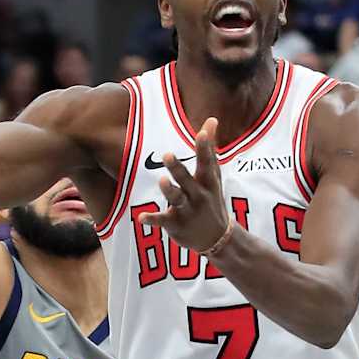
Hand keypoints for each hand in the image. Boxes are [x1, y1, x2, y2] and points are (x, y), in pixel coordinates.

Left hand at [138, 117, 231, 251]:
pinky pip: (162, 221)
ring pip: (177, 199)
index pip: (206, 162)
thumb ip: (209, 148)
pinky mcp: (175, 224)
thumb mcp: (213, 175)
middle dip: (178, 168)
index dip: (204, 147)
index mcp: (207, 182)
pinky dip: (152, 219)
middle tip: (167, 154)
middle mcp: (198, 195)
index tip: (202, 132)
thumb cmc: (211, 198)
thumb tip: (212, 120)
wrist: (218, 238)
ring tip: (162, 181)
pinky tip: (141, 217)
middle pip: (187, 180)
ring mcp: (187, 211)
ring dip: (169, 191)